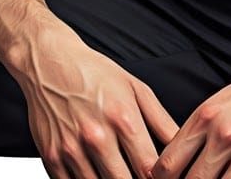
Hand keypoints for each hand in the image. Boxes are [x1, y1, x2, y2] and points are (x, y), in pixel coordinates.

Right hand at [11, 28, 179, 178]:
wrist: (50, 62)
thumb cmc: (96, 73)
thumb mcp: (135, 88)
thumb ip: (161, 120)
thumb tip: (181, 145)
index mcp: (123, 118)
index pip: (149, 168)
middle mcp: (97, 136)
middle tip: (137, 176)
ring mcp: (72, 150)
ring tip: (118, 174)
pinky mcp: (51, 157)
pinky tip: (95, 176)